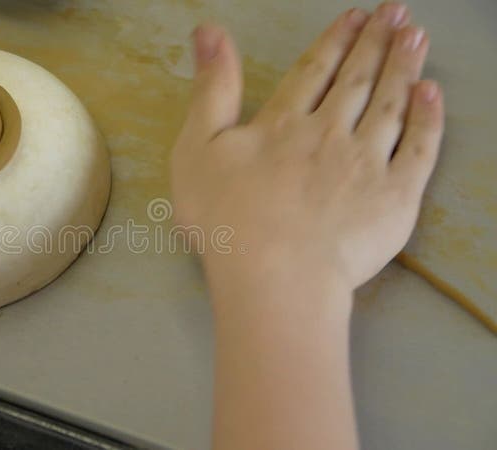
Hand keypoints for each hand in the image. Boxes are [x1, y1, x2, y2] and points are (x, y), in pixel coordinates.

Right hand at [172, 3, 443, 291]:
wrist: (275, 275)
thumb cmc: (226, 219)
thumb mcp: (197, 150)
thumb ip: (211, 91)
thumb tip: (210, 31)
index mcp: (283, 124)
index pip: (314, 73)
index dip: (335, 41)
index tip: (356, 16)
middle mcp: (329, 133)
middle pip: (357, 80)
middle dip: (377, 43)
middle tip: (397, 11)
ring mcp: (367, 163)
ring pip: (389, 105)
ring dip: (404, 67)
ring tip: (417, 37)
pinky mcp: (396, 196)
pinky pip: (419, 149)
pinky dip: (428, 119)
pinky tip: (432, 95)